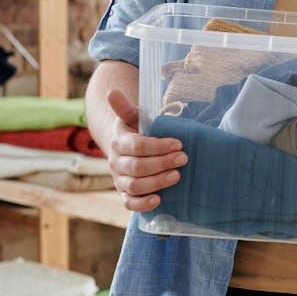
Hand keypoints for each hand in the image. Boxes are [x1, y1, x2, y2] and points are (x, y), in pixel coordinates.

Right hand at [103, 89, 186, 211]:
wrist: (125, 148)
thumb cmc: (136, 130)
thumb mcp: (134, 117)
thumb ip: (126, 107)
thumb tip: (112, 91)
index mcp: (119, 140)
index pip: (136, 145)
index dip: (157, 146)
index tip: (179, 143)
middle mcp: (115, 161)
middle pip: (136, 166)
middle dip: (162, 163)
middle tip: (184, 158)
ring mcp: (119, 179)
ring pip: (134, 185)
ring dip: (157, 182)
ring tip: (177, 176)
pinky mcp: (124, 194)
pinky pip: (129, 203)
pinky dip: (142, 204)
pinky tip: (159, 200)